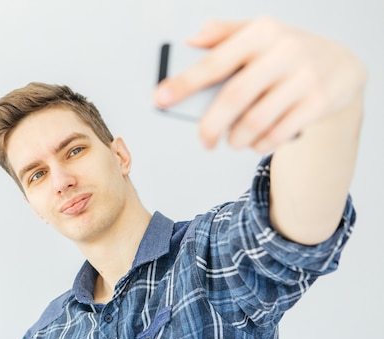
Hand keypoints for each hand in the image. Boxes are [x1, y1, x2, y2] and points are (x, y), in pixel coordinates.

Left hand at [154, 17, 366, 152]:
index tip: (160, 99)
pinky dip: (260, 144)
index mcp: (261, 31)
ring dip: (236, 139)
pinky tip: (255, 141)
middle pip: (233, 98)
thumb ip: (224, 33)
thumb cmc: (286, 50)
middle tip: (204, 140)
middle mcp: (285, 51)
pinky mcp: (319, 103)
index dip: (185, 83)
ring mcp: (305, 78)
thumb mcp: (258, 32)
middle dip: (210, 126)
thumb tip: (190, 41)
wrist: (342, 65)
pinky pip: (277, 134)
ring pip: (255, 122)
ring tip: (231, 140)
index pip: (214, 62)